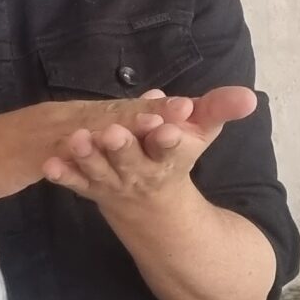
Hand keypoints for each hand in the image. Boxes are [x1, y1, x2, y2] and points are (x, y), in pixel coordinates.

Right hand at [0, 96, 196, 203]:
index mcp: (70, 116)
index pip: (117, 110)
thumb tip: (113, 128)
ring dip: (124, 126)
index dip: (152, 108)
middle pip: (112, 112)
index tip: (189, 106)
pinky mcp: (26, 152)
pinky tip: (102, 157)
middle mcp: (62, 117)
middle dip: (149, 112)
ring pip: (90, 127)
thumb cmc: (6, 153)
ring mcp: (44, 132)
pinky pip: (57, 151)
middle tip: (187, 109)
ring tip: (157, 127)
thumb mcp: (51, 143)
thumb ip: (81, 135)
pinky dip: (82, 153)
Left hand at [41, 86, 257, 206]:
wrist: (150, 204)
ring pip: (100, 171)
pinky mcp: (91, 185)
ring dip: (89, 157)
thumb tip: (248, 96)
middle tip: (114, 133)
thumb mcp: (201, 132)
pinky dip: (64, 175)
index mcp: (170, 155)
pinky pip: (76, 182)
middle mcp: (142, 171)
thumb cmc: (174, 154)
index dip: (170, 137)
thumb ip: (219, 109)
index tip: (168, 128)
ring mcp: (114, 181)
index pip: (172, 146)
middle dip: (123, 147)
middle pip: (132, 159)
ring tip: (77, 141)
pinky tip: (50, 165)